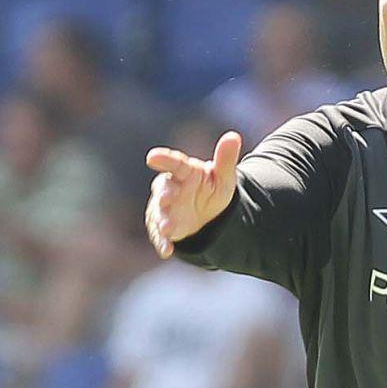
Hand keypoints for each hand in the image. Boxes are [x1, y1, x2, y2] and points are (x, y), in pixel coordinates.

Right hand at [144, 131, 241, 258]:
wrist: (210, 213)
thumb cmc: (212, 188)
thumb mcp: (223, 176)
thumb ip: (226, 158)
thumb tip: (233, 136)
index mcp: (184, 172)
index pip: (174, 163)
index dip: (164, 159)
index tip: (153, 156)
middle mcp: (170, 188)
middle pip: (164, 189)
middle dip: (164, 193)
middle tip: (166, 197)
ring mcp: (165, 208)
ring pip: (159, 213)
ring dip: (162, 220)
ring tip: (167, 228)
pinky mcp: (164, 225)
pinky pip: (160, 234)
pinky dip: (162, 242)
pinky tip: (167, 251)